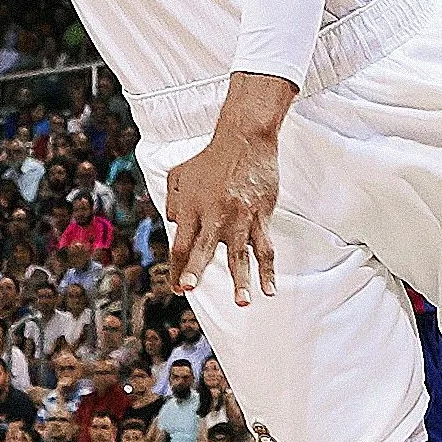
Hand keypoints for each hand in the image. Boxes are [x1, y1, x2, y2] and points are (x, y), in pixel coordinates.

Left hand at [163, 94, 286, 301]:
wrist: (244, 139)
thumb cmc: (210, 158)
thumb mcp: (180, 175)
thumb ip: (173, 202)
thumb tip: (171, 224)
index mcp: (191, 208)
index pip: (180, 244)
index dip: (178, 267)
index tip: (180, 287)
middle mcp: (214, 214)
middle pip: (202, 247)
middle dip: (196, 269)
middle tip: (190, 288)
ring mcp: (239, 217)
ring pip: (239, 254)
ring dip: (240, 281)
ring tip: (242, 302)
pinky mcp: (260, 215)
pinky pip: (264, 247)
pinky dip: (268, 270)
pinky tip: (270, 289)